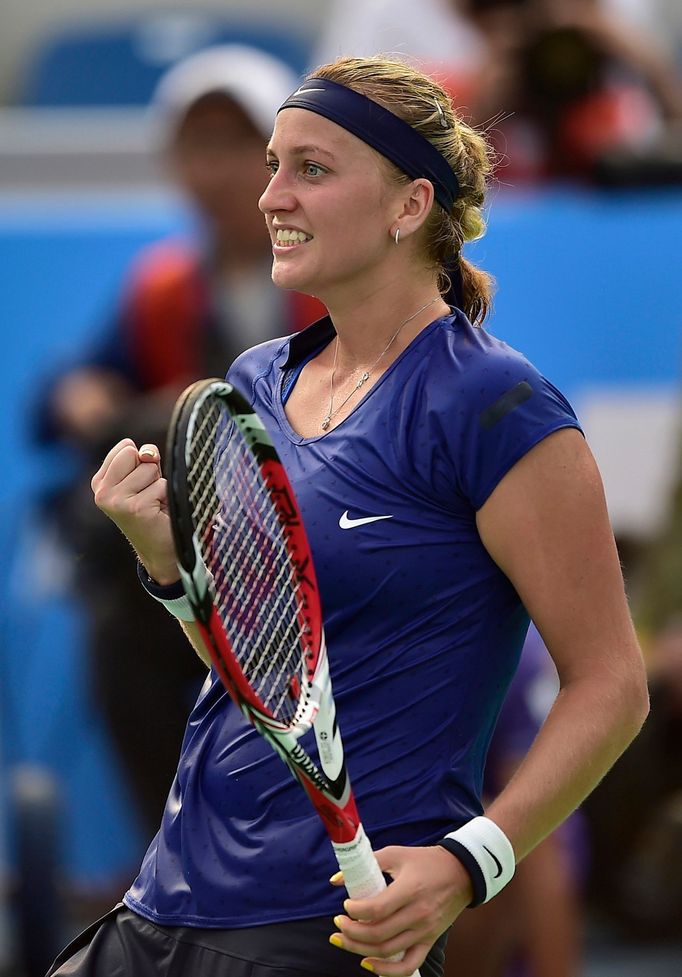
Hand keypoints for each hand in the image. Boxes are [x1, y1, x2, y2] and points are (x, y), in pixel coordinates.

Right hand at [91, 438, 178, 583]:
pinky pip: (162, 485)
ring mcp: (116, 501)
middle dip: (149, 470)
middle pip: (134, 453)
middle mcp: (102, 492)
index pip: (125, 446)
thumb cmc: (154, 508)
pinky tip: (159, 513)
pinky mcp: (135, 508)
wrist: (160, 550)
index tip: (140, 484)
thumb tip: (148, 453)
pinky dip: (166, 496)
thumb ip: (144, 457)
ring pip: (150, 468)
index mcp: (100, 482)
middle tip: (148, 494)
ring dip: (159, 485)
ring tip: (154, 504)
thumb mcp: (145, 476)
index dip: (141, 460)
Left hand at [330, 845, 472, 975]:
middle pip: (378, 934)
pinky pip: (408, 965)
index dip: (355, 911)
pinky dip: (387, 971)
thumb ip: (368, 862)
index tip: (346, 906)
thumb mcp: (397, 853)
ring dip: (360, 950)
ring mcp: (425, 931)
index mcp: (410, 890)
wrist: (462, 873)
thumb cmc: (426, 861)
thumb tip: (336, 879)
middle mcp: (418, 914)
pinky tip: (368, 963)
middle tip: (338, 923)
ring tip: (343, 939)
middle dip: (351, 933)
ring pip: (387, 951)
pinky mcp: (429, 941)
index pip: (376, 909)